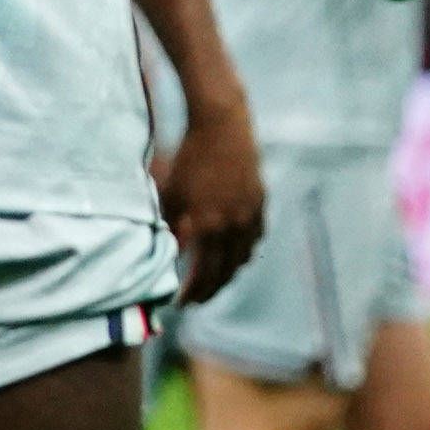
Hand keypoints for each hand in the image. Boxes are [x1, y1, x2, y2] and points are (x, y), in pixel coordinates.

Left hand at [157, 81, 266, 307]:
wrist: (222, 125)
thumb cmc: (187, 155)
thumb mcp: (169, 192)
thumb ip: (169, 225)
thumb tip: (170, 254)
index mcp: (208, 225)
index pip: (202, 273)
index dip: (192, 292)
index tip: (180, 303)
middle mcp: (233, 226)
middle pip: (225, 272)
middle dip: (209, 290)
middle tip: (195, 301)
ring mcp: (250, 215)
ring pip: (243, 258)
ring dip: (228, 274)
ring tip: (213, 281)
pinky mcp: (260, 203)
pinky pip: (255, 238)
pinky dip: (244, 252)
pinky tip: (235, 256)